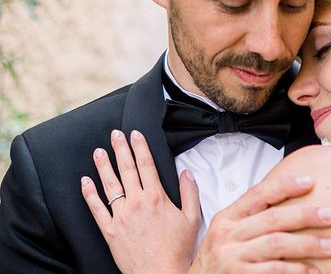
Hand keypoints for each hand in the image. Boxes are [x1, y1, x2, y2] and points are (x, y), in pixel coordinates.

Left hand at [81, 130, 199, 273]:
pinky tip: (85, 182)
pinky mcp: (110, 231)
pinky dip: (89, 194)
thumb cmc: (177, 250)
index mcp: (157, 198)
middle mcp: (137, 203)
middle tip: (115, 135)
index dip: (140, 147)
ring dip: (103, 166)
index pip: (146, 165)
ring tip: (99, 152)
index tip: (135, 134)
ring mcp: (121, 216)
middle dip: (121, 149)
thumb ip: (190, 193)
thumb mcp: (192, 219)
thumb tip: (188, 173)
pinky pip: (97, 209)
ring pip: (110, 185)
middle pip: (127, 170)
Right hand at [189, 174, 330, 273]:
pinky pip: (273, 271)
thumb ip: (249, 217)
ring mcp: (232, 258)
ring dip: (307, 245)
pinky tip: (312, 271)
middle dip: (305, 215)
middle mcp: (227, 235)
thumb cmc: (217, 262)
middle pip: (273, 218)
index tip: (310, 182)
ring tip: (329, 246)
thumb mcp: (226, 233)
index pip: (258, 194)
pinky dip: (296, 271)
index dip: (285, 185)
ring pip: (276, 244)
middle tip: (330, 215)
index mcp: (227, 218)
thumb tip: (286, 199)